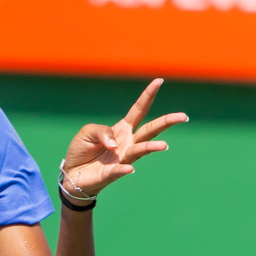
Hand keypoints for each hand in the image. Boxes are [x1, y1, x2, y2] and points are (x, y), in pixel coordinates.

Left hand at [61, 78, 187, 198]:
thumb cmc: (82, 150)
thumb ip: (102, 131)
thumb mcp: (87, 132)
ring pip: (140, 150)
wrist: (71, 173)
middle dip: (166, 122)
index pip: (139, 109)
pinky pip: (119, 171)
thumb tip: (115, 144)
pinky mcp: (111, 173)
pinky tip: (129, 169)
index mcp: (122, 129)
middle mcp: (127, 142)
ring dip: (151, 147)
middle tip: (183, 116)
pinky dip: (123, 169)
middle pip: (150, 130)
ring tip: (164, 145)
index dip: (148, 95)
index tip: (159, 81)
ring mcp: (122, 158)